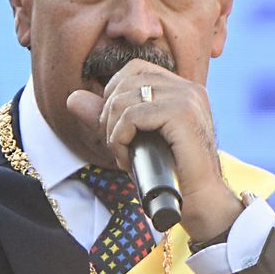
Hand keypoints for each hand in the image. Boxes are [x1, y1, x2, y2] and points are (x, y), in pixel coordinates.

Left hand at [65, 60, 243, 239]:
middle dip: (109, 112)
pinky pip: (132, 115)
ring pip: (126, 96)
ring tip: (124, 154)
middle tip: (117, 145)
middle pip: (127, 78)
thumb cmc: (171, 177)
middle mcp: (188, 88)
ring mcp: (187, 98)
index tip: (116, 130)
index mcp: (182, 90)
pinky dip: (120, 139)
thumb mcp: (133, 142)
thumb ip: (105, 118)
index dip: (114, 95)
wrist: (201, 203)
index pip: (134, 70)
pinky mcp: (182, 114)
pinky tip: (128, 159)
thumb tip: (73, 97)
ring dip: (114, 129)